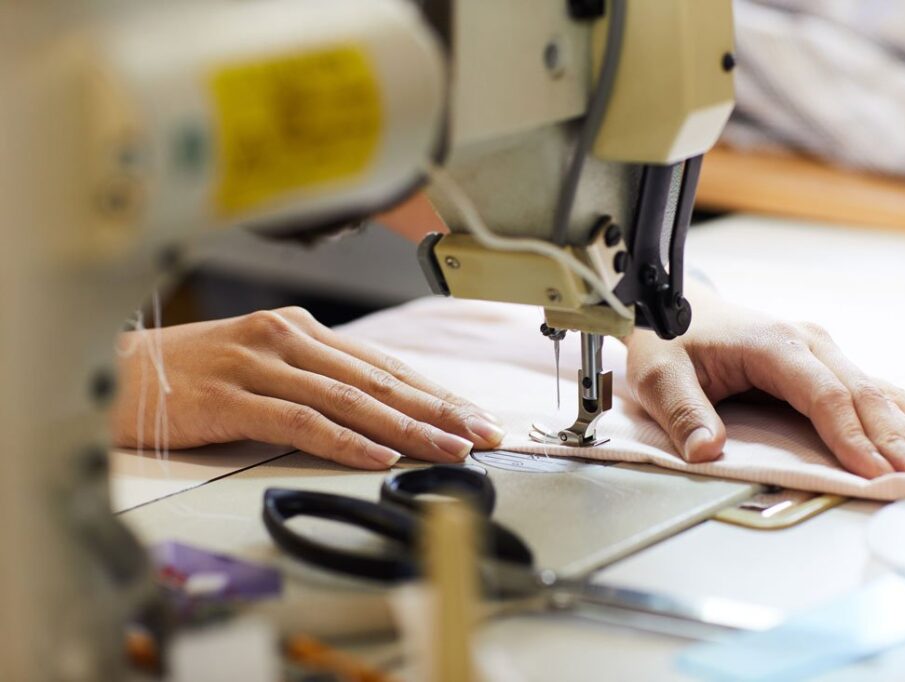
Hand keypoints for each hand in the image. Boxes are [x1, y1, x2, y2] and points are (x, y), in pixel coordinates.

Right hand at [111, 307, 504, 468]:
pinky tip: (379, 454)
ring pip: (350, 398)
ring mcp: (258, 364)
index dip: (433, 391)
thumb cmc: (188, 374)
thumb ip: (312, 379)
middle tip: (483, 433)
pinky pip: (300, 419)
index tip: (473, 414)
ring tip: (448, 448)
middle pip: (378, 378)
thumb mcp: (259, 365)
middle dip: (438, 408)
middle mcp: (286, 337)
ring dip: (406, 426)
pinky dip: (345, 439)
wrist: (111, 372)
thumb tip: (373, 408)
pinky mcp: (231, 395)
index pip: (382, 364)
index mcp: (297, 329)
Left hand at [625, 279, 904, 477]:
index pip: (824, 395)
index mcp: (772, 343)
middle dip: (896, 438)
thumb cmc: (669, 338)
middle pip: (861, 394)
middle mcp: (807, 342)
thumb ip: (683, 413)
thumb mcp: (659, 375)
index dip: (851, 436)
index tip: (873, 472)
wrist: (672, 306)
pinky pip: (871, 388)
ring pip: (875, 390)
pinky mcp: (823, 362)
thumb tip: (707, 451)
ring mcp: (820, 349)